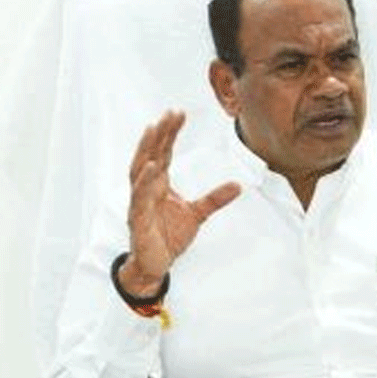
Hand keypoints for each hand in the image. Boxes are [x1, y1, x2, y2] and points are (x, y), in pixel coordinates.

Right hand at [120, 110, 240, 295]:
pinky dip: (144, 181)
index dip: (170, 133)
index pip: (163, 153)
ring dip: (146, 149)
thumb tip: (238, 185)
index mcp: (159, 184)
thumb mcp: (197, 214)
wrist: (155, 265)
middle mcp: (146, 188)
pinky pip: (140, 196)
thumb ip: (214, 198)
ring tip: (154, 129)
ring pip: (139, 170)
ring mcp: (140, 202)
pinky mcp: (138, 218)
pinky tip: (151, 167)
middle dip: (160, 133)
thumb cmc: (168, 237)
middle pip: (151, 154)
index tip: (179, 113)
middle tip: (170, 112)